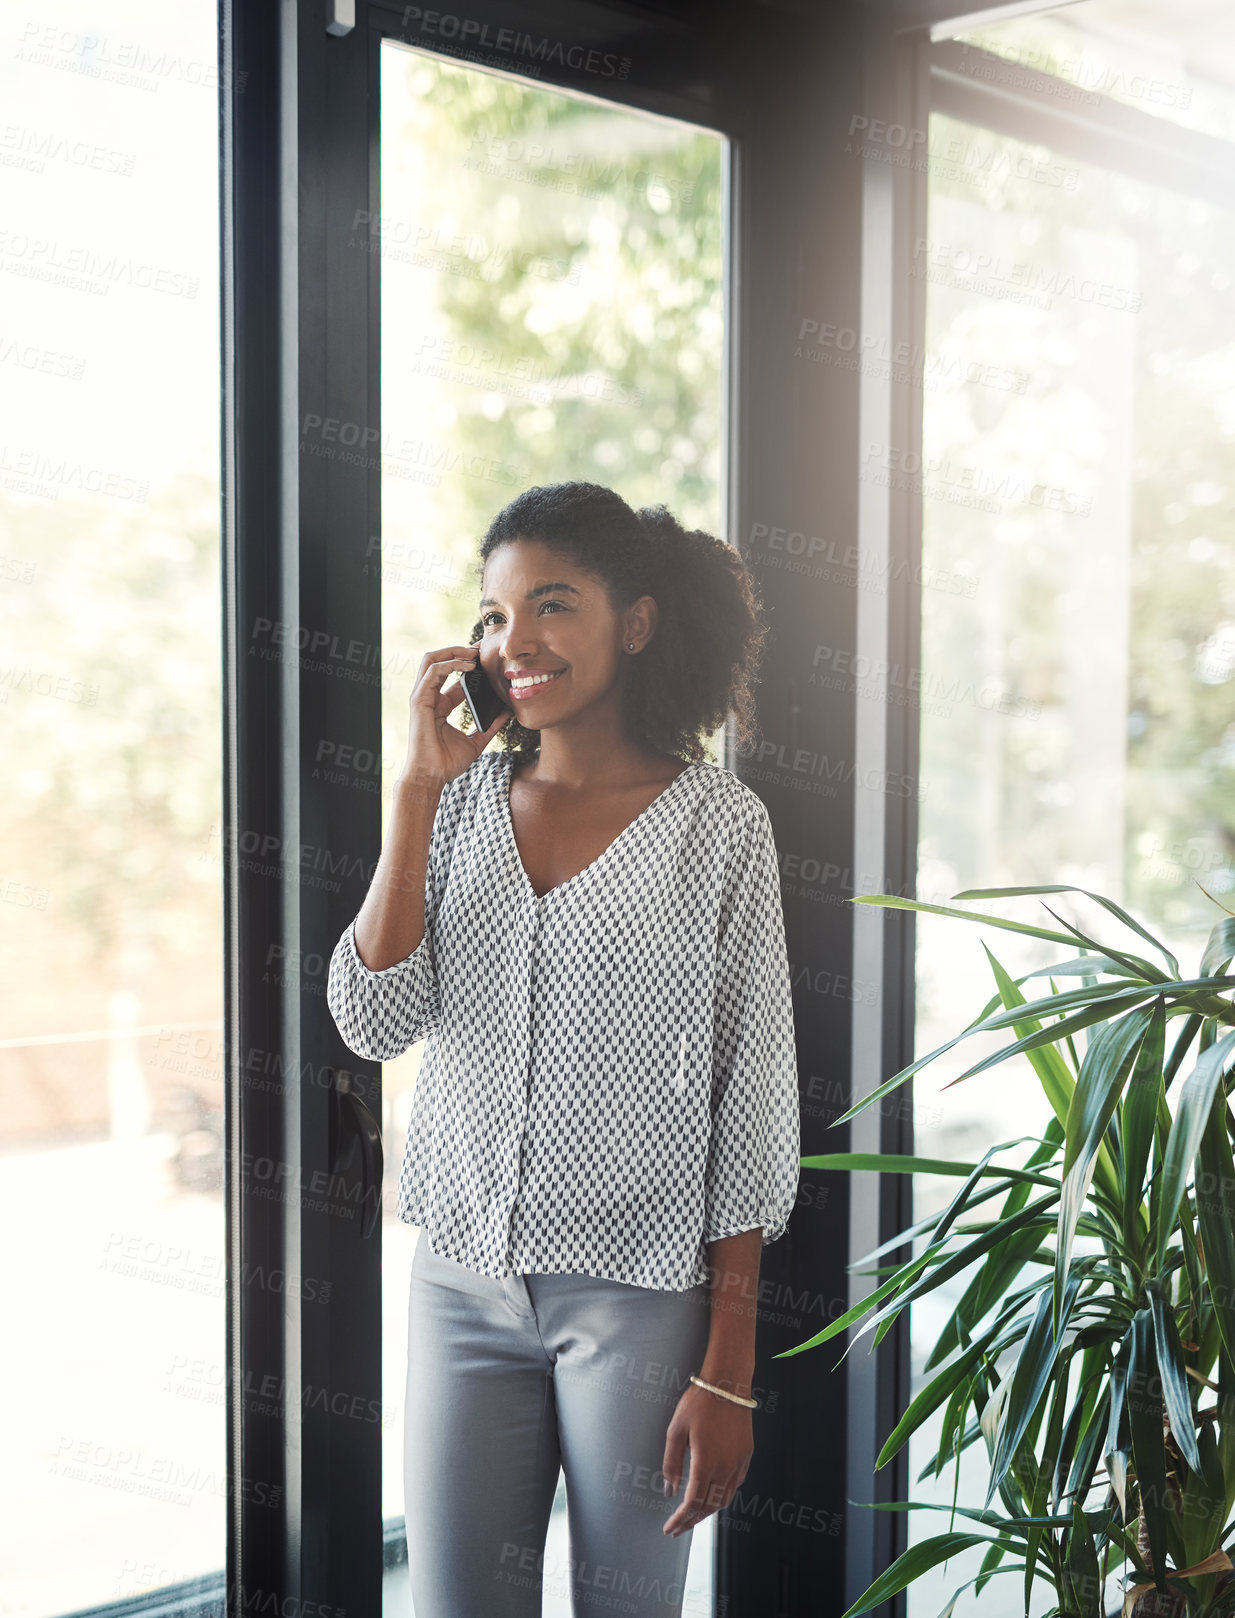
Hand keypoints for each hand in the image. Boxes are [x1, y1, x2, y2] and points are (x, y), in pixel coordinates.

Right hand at [398, 644, 508, 787]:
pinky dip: (450, 664)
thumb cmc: (447, 763)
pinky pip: (432, 672)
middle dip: (459, 650)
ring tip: (474, 653)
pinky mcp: (419, 701)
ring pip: (432, 660)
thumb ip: (490, 727)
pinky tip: (469, 667)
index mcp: (440, 705)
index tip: (488, 657)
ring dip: (453, 651)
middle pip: (439, 661)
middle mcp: (429, 697)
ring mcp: (422, 697)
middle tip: (481, 647)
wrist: (432, 777)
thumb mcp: (475, 742)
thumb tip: (507, 714)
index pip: (452, 675)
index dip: (469, 663)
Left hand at [661, 1382, 752, 1536]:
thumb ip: (671, 1463)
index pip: (692, 1503)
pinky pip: (735, 1486)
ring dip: (707, 1513)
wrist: (727, 1385)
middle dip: (691, 1521)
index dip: (680, 1519)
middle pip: (708, 1507)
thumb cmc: (699, 1403)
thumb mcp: (676, 1430)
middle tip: (677, 1529)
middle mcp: (725, 1468)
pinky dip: (722, 1498)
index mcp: (706, 1463)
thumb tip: (669, 1490)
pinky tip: (712, 1497)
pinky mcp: (746, 1457)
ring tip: (692, 1517)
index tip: (669, 1528)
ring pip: (723, 1500)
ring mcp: (738, 1463)